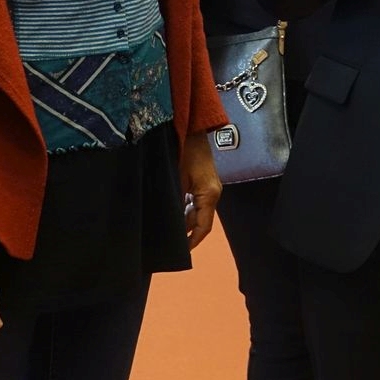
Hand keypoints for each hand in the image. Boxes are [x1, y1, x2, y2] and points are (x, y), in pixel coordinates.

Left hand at [179, 132, 221, 249]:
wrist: (192, 127)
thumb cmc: (185, 150)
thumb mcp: (177, 178)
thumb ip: (175, 201)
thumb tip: (169, 221)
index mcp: (209, 194)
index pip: (204, 226)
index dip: (193, 241)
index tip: (181, 252)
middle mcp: (213, 192)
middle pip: (200, 220)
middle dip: (186, 231)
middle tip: (168, 241)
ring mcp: (209, 186)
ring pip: (197, 210)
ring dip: (184, 219)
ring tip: (167, 226)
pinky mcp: (203, 180)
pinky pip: (195, 200)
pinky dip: (185, 208)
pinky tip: (172, 209)